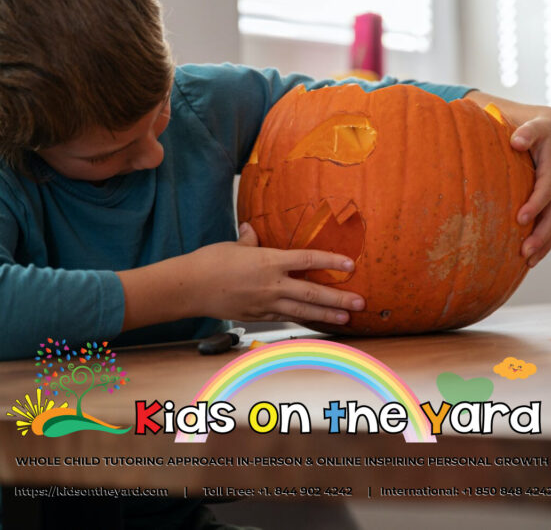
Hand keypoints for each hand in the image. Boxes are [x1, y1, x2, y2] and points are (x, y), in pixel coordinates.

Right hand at [189, 223, 365, 324]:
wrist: (189, 288)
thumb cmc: (209, 263)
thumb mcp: (233, 246)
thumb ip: (249, 240)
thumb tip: (253, 229)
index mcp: (268, 261)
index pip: (307, 259)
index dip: (331, 261)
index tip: (350, 264)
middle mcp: (272, 285)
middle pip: (313, 292)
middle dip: (339, 298)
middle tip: (361, 302)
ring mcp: (266, 303)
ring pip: (303, 310)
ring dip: (327, 314)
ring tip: (347, 317)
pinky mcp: (258, 316)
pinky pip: (286, 317)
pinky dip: (303, 319)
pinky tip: (315, 322)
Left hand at [507, 106, 550, 266]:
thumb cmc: (541, 130)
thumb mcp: (536, 126)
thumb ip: (526, 132)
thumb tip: (516, 141)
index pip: (546, 190)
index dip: (535, 205)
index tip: (519, 219)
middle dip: (540, 235)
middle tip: (523, 251)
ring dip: (544, 245)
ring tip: (526, 262)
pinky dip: (545, 245)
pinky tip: (530, 260)